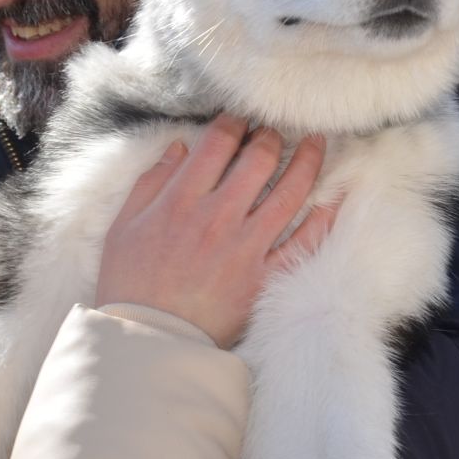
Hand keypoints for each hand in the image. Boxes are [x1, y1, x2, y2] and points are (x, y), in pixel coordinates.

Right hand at [96, 116, 335, 348]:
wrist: (149, 339)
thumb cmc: (130, 284)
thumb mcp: (123, 227)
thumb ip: (151, 183)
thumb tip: (180, 149)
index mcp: (180, 201)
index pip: (217, 144)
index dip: (233, 123)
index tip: (240, 120)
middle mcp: (218, 217)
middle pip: (258, 160)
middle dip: (271, 137)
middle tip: (276, 131)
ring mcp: (245, 248)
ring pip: (289, 193)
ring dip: (307, 161)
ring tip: (316, 144)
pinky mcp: (264, 278)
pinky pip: (304, 243)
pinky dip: (324, 218)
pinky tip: (335, 198)